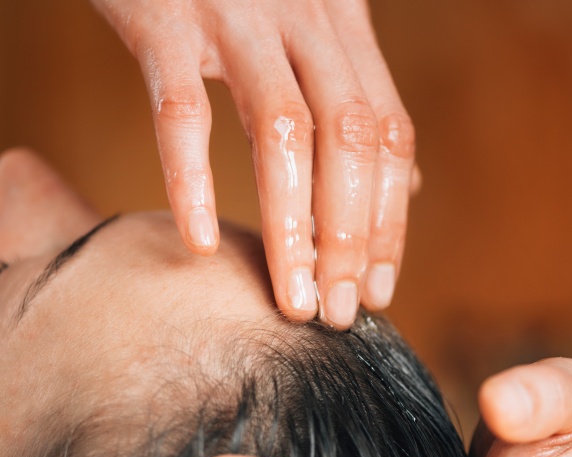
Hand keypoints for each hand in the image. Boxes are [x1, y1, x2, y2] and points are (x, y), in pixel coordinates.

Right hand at [89, 0, 416, 327]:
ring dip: (294, 225)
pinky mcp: (162, 18)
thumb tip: (408, 181)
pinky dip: (191, 179)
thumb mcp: (302, 25)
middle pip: (351, 138)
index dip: (391, 216)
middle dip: (351, 235)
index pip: (388, 132)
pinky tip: (201, 241)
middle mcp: (303, 14)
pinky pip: (180, 109)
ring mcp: (234, 13)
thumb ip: (352, 96)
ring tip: (291, 298)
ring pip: (284, 130)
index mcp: (340, 21)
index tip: (378, 289)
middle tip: (337, 312)